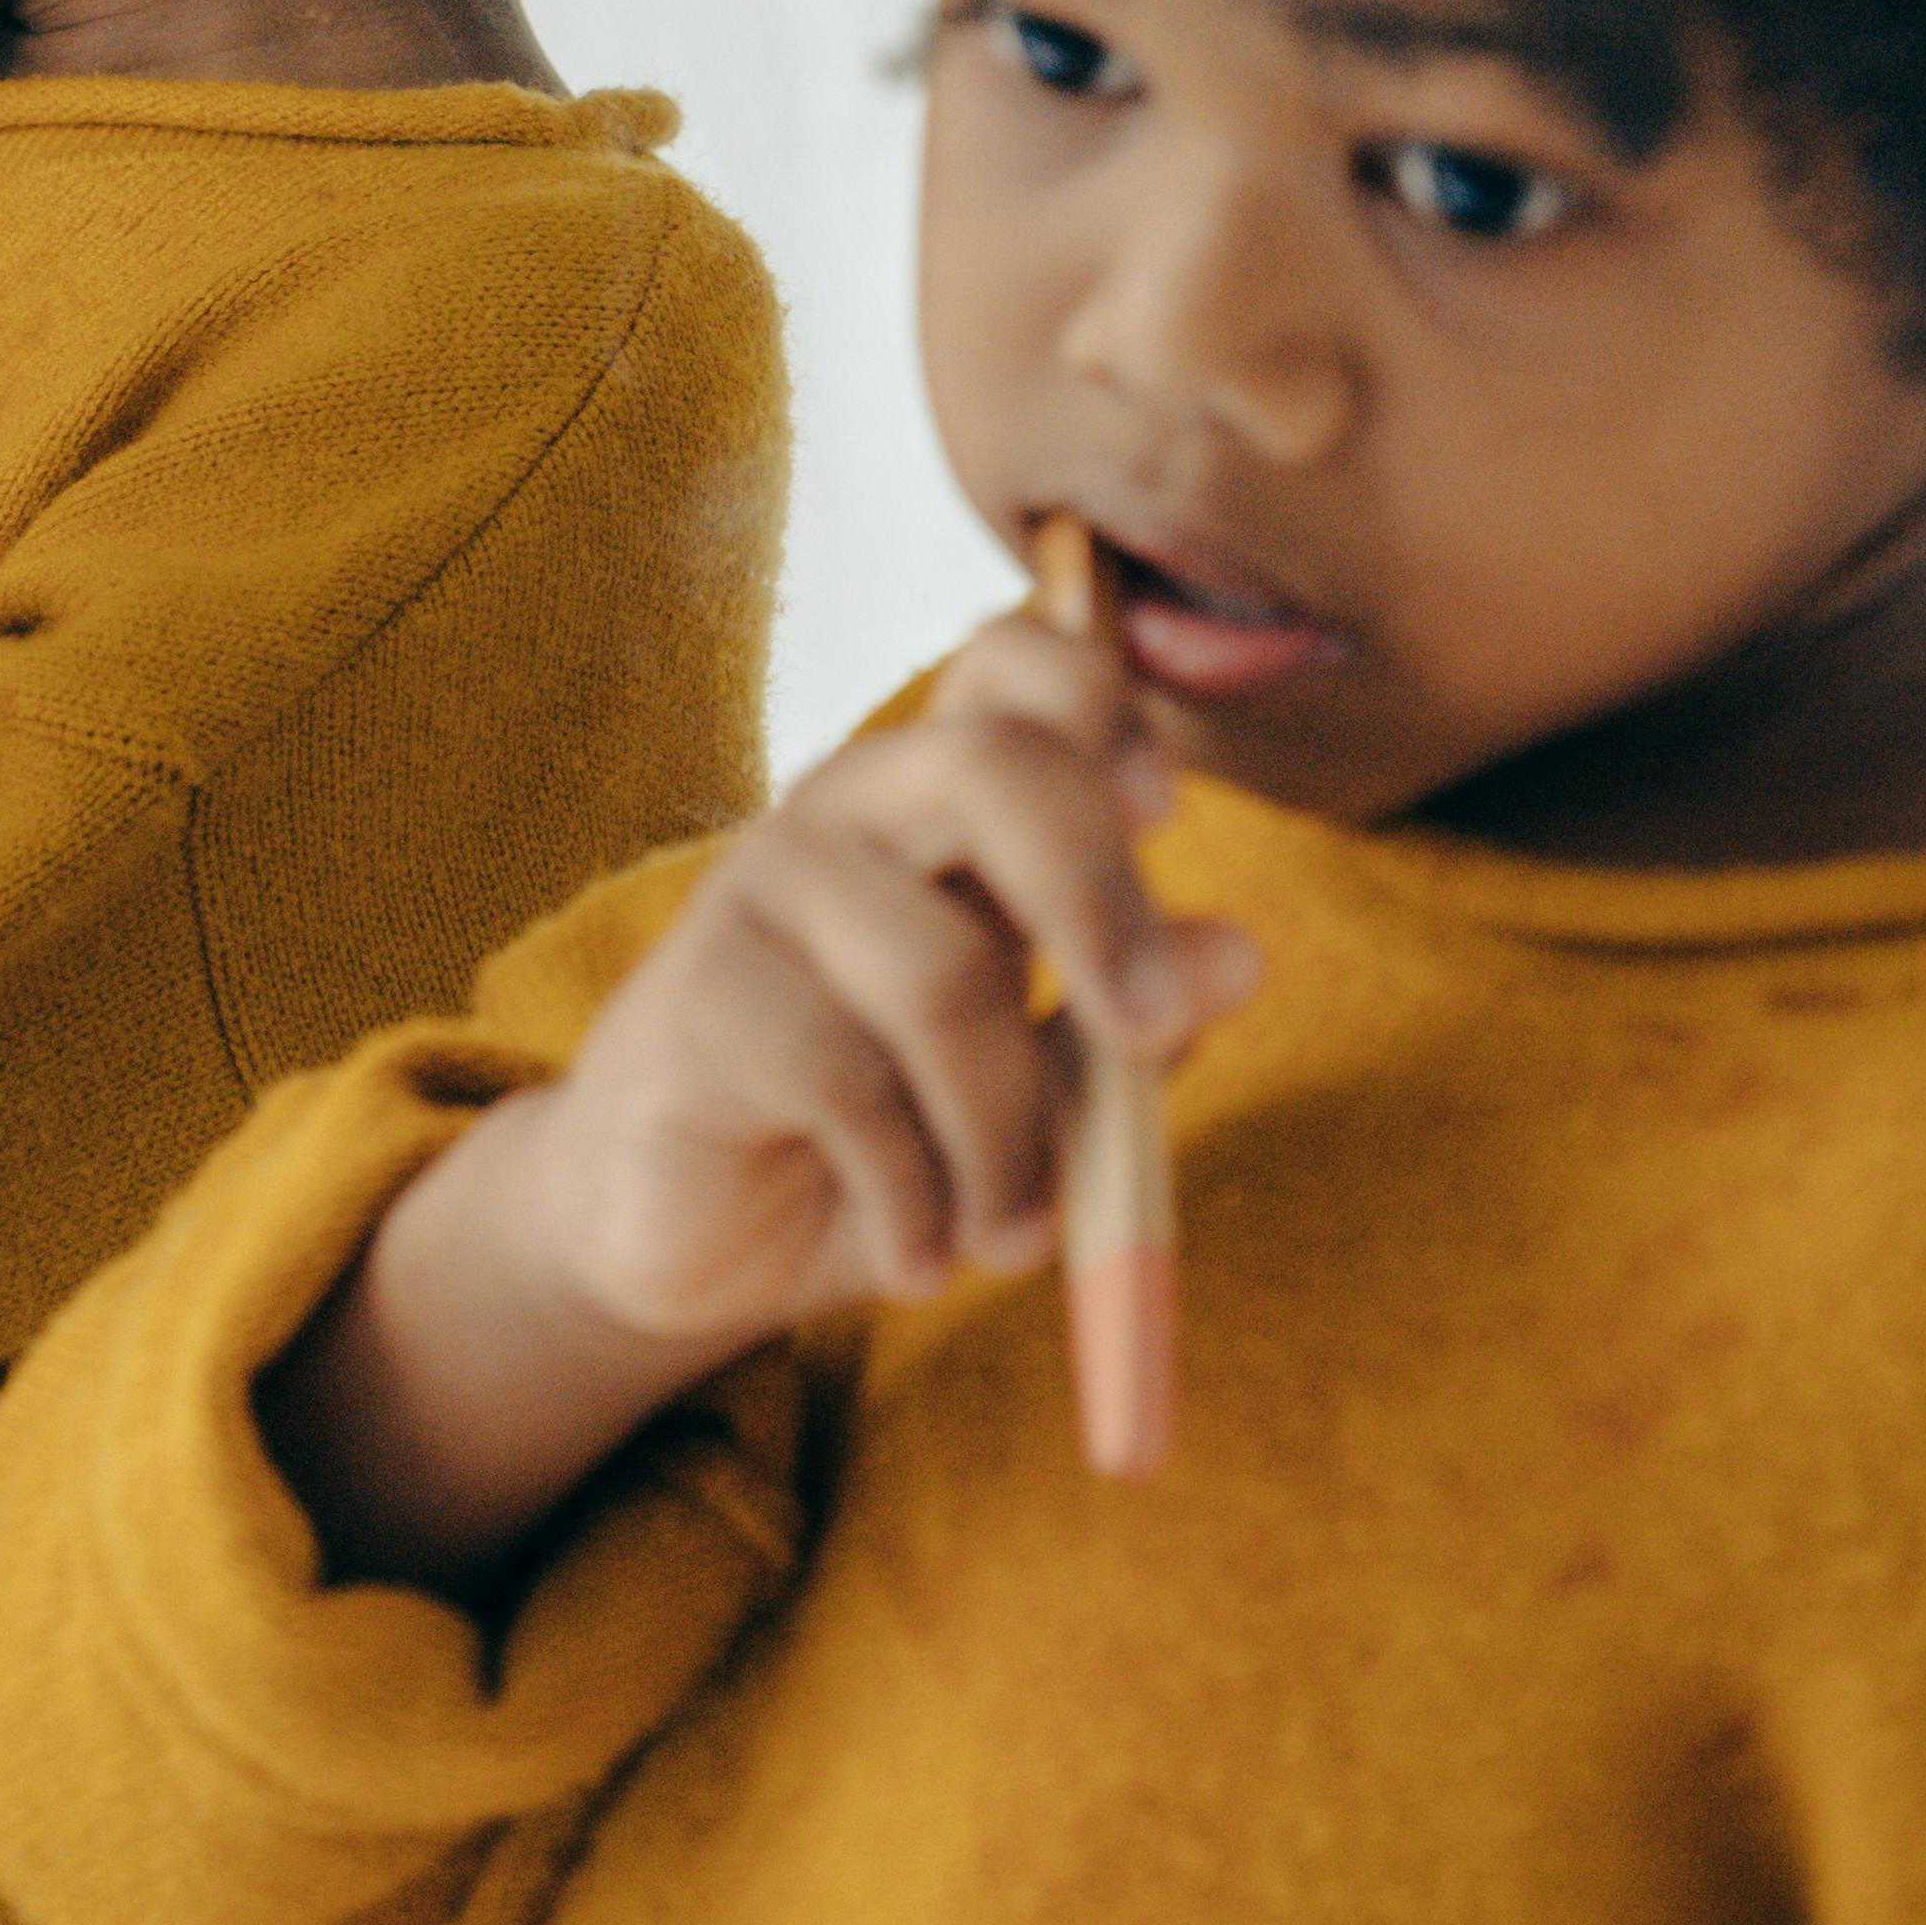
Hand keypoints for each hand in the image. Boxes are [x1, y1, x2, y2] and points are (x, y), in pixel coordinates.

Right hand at [514, 615, 1256, 1351]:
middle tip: (1148, 1040)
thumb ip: (1127, 1022)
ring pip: (941, 974)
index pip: (1018, 664)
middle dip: (1099, 902)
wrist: (686, 1229)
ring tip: (1017, 1242)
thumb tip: (1238, 955)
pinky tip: (920, 1260)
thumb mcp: (1033, 1088)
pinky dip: (917, 1203)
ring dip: (1009, 1141)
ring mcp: (762, 890)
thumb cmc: (881, 1129)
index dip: (1104, 708)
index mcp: (943, 796)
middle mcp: (851, 809)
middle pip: (990, 766)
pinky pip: (849, 1085)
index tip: (1170, 820)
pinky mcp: (698, 995)